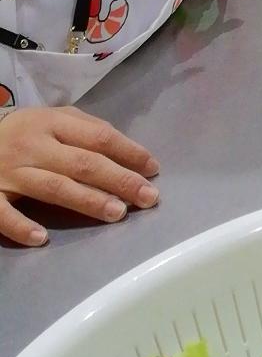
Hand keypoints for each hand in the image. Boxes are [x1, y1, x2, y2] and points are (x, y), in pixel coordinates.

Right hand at [0, 106, 159, 246]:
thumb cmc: (23, 131)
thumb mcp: (52, 118)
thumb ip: (86, 129)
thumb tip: (127, 150)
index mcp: (52, 123)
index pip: (98, 137)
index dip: (128, 152)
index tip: (153, 169)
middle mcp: (33, 146)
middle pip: (82, 163)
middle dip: (119, 180)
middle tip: (148, 197)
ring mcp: (10, 172)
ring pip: (53, 187)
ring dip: (87, 201)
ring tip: (117, 213)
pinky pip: (3, 214)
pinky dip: (21, 226)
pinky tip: (41, 238)